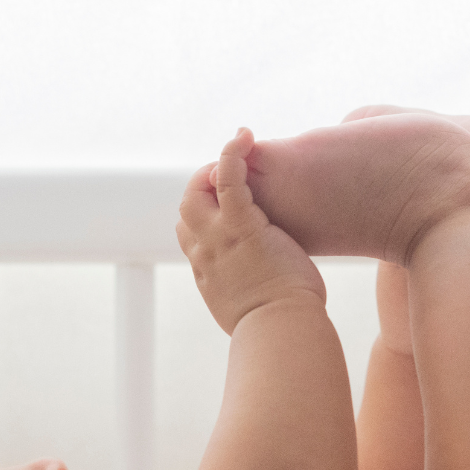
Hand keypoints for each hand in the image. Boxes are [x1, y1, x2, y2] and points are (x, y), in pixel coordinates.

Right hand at [176, 128, 326, 334]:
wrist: (281, 332)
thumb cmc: (280, 329)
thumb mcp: (253, 313)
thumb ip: (250, 297)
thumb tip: (266, 302)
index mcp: (207, 274)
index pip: (190, 235)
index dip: (204, 217)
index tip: (226, 211)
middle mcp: (204, 254)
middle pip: (187, 209)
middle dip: (202, 189)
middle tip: (229, 182)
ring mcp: (218, 239)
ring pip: (198, 193)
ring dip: (214, 172)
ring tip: (239, 160)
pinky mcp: (242, 226)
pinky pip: (227, 180)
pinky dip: (232, 154)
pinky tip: (244, 137)